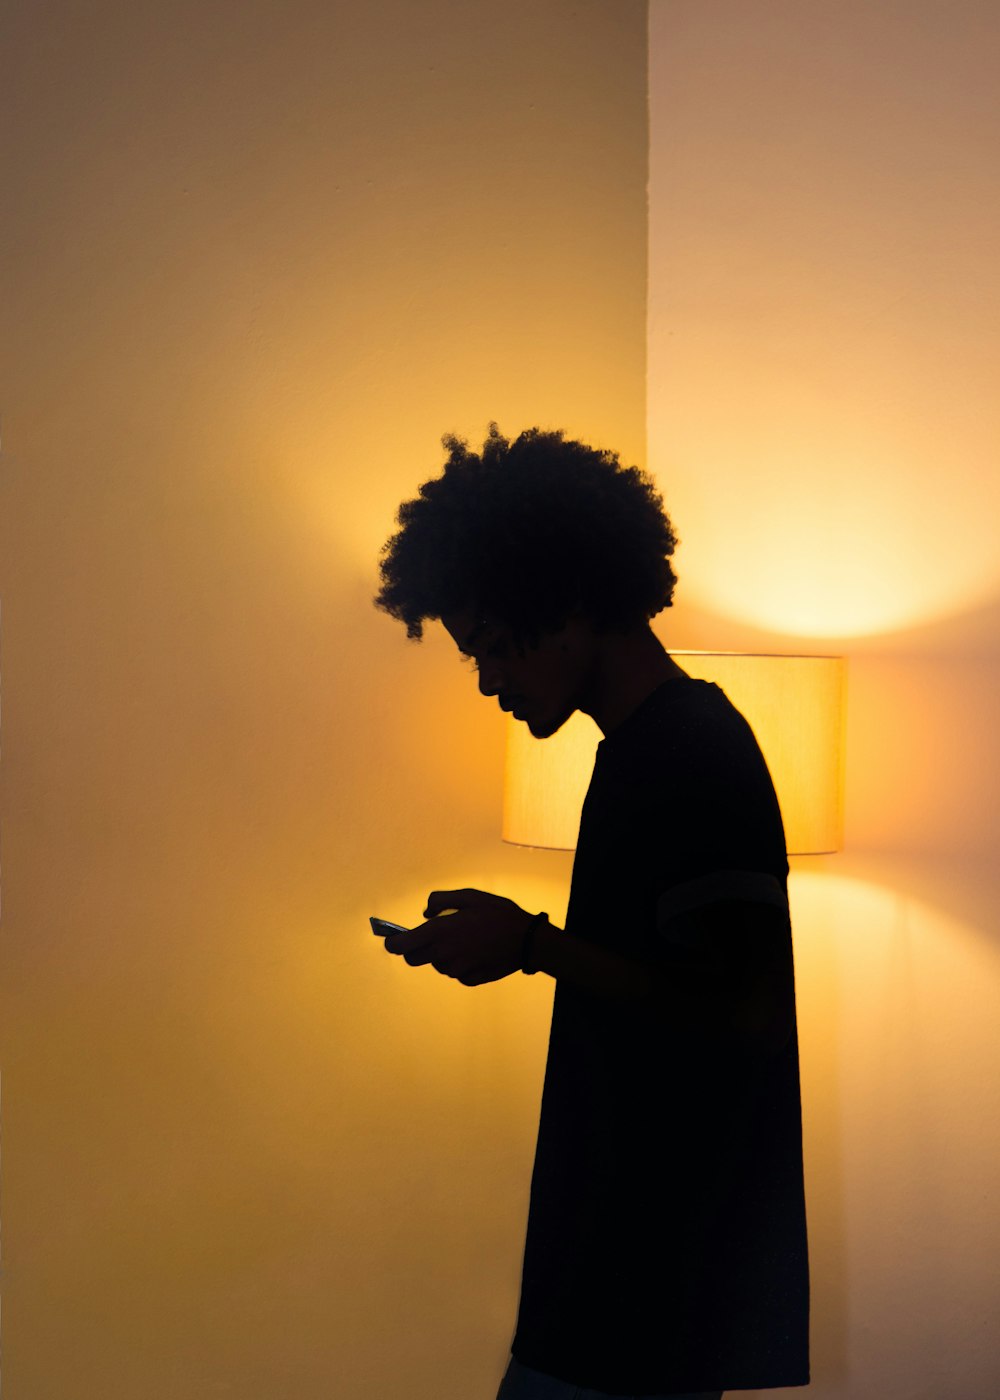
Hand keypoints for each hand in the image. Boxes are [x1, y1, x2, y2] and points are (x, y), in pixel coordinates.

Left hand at [383, 888, 536, 985]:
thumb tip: (425, 913)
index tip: (390, 939)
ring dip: (442, 954)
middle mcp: (444, 954)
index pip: (401, 946)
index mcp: (440, 932)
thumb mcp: (469, 896)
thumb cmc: (498, 914)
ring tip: (466, 939)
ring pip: (437, 964)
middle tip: (430, 936)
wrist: (528, 941)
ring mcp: (456, 970)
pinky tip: (476, 950)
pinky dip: (460, 962)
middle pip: (413, 959)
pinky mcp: (469, 979)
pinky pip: (455, 972)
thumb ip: (441, 900)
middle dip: (414, 949)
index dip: (392, 943)